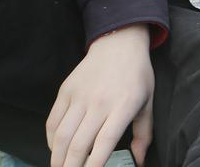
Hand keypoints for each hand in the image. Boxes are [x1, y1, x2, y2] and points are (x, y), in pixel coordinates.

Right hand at [46, 25, 153, 166]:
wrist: (119, 44)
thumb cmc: (137, 75)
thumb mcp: (148, 102)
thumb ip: (144, 134)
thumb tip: (139, 160)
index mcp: (124, 106)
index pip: (105, 142)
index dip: (95, 164)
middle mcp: (100, 102)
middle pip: (79, 144)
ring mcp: (80, 95)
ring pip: (62, 135)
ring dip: (58, 158)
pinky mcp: (66, 90)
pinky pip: (53, 121)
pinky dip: (52, 140)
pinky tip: (57, 149)